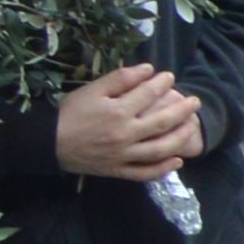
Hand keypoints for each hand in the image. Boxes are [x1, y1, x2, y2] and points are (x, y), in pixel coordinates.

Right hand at [51, 65, 201, 183]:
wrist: (48, 143)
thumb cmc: (70, 114)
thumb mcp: (91, 90)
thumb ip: (120, 79)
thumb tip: (148, 69)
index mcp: (118, 112)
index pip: (148, 95)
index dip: (162, 84)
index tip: (170, 77)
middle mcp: (125, 135)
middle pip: (162, 122)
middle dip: (182, 110)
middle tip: (195, 101)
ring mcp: (123, 155)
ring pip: (159, 149)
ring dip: (180, 138)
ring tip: (192, 127)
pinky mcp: (117, 170)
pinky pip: (144, 173)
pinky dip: (162, 169)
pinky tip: (177, 161)